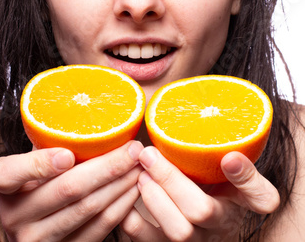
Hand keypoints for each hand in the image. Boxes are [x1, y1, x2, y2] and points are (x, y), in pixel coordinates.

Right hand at [0, 141, 142, 240]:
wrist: (36, 220)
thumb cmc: (41, 175)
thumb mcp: (35, 156)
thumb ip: (51, 139)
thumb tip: (90, 106)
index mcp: (5, 185)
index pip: (11, 173)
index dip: (40, 163)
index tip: (68, 153)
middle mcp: (15, 216)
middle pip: (66, 189)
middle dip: (107, 166)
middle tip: (133, 148)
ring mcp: (38, 239)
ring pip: (87, 209)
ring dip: (120, 185)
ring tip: (140, 165)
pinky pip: (99, 229)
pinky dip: (121, 206)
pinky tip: (134, 188)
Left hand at [121, 147, 279, 240]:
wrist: (199, 210)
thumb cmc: (214, 182)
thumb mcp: (230, 169)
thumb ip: (232, 158)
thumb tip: (230, 157)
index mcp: (244, 202)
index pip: (260, 197)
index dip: (247, 179)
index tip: (229, 158)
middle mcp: (222, 226)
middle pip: (201, 211)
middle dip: (171, 181)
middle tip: (148, 155)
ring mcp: (196, 240)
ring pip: (178, 232)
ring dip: (153, 200)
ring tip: (139, 174)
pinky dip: (133, 222)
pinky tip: (126, 196)